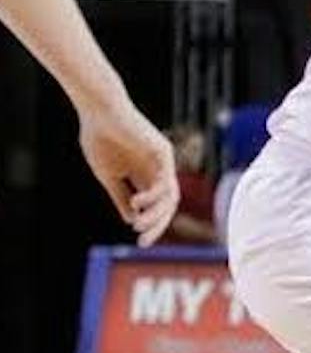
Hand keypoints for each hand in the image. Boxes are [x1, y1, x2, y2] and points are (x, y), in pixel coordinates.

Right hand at [77, 100, 179, 245]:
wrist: (98, 111)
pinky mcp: (163, 152)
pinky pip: (165, 180)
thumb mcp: (109, 176)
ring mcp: (163, 161)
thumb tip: (131, 220)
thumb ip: (120, 197)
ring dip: (155, 214)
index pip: (157, 207)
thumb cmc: (99, 139)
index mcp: (146, 176)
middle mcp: (159, 170)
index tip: (139, 241)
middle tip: (142, 239)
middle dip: (157, 224)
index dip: (151, 225)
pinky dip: (153, 195)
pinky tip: (137, 202)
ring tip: (139, 225)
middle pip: (167, 205)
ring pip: (169, 196)